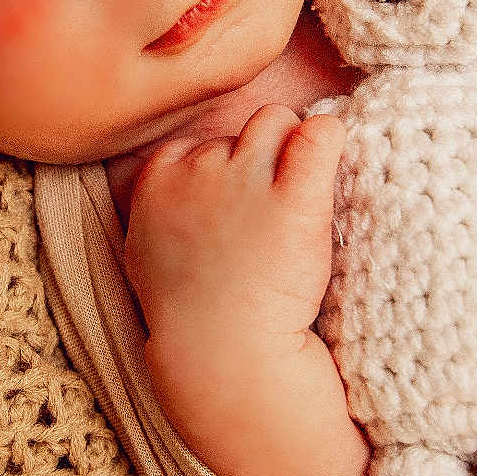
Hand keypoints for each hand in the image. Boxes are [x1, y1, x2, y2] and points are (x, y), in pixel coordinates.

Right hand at [123, 104, 345, 347]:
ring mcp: (246, 179)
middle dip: (257, 160)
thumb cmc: (190, 311)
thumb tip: (179, 179)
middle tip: (267, 213)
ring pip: (277, 122)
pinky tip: (330, 153)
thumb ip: (160, 206)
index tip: (234, 209)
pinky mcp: (295, 197)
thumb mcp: (146, 250)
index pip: (198, 140)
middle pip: (240, 130)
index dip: (222, 170)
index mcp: (157, 180)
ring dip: (291, 150)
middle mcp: (198, 169)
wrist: (224, 354)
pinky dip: (328, 138)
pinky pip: (319, 134)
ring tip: (295, 200)